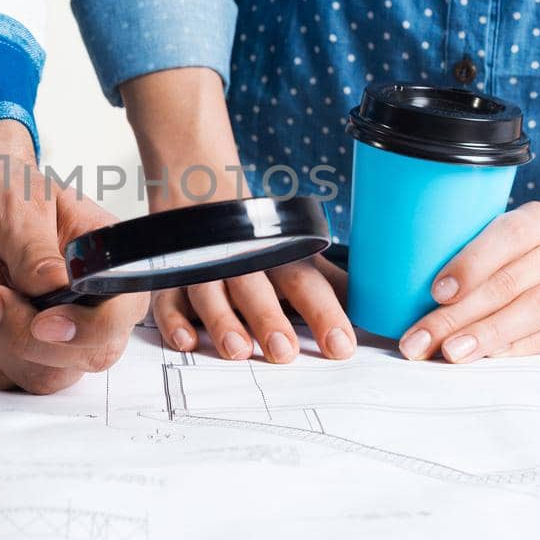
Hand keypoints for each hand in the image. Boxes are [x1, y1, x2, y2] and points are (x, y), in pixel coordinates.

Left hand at [0, 120, 148, 393]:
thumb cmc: (0, 193)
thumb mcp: (16, 207)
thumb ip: (34, 249)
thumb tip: (55, 286)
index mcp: (110, 266)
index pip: (124, 315)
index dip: (88, 329)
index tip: (43, 321)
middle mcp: (92, 308)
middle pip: (89, 358)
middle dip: (28, 336)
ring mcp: (58, 336)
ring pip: (43, 377)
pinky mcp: (18, 352)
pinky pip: (2, 376)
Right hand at [120, 68, 355, 362]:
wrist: (198, 187)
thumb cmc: (257, 238)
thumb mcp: (295, 255)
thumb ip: (329, 285)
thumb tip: (374, 311)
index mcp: (277, 255)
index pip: (306, 284)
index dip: (324, 314)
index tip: (341, 346)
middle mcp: (240, 261)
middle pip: (254, 287)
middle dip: (268, 318)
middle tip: (283, 352)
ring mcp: (201, 266)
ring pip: (209, 291)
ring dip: (222, 320)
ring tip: (236, 350)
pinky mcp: (169, 274)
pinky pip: (166, 296)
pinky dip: (172, 318)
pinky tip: (184, 339)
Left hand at [395, 200, 539, 360]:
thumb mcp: (527, 234)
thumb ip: (487, 255)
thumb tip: (428, 298)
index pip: (508, 236)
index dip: (471, 264)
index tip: (436, 292)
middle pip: (512, 282)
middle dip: (461, 315)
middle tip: (422, 340)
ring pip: (538, 310)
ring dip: (490, 335)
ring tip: (452, 353)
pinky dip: (526, 346)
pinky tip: (496, 357)